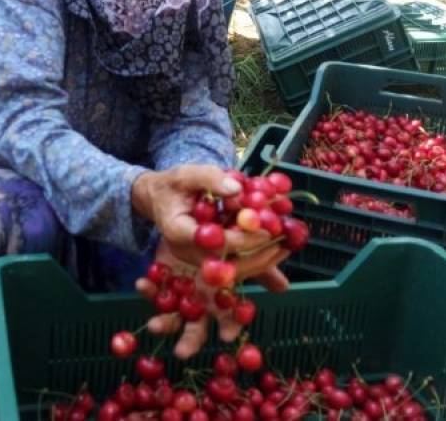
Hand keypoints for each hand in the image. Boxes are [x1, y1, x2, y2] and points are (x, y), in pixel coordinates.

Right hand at [131, 165, 269, 265]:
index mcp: (177, 231)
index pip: (211, 242)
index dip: (240, 239)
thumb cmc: (173, 185)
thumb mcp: (187, 174)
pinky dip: (256, 262)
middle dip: (256, 259)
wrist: (159, 199)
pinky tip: (277, 254)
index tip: (266, 230)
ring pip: (232, 271)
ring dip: (260, 264)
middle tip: (282, 246)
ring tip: (286, 249)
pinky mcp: (208, 260)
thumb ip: (210, 178)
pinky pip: (233, 265)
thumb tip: (237, 189)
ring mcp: (197, 259)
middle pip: (224, 266)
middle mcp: (186, 252)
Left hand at [136, 239, 290, 358]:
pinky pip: (154, 291)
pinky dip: (149, 289)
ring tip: (155, 326)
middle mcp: (202, 303)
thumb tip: (284, 286)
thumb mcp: (244, 253)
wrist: (197, 222)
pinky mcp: (163, 282)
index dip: (229, 328)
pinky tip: (142, 283)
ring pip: (171, 317)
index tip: (227, 336)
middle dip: (189, 343)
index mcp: (223, 299)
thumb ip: (262, 269)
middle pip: (197, 330)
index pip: (229, 319)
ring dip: (163, 323)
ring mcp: (181, 295)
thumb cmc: (226, 244)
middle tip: (182, 353)